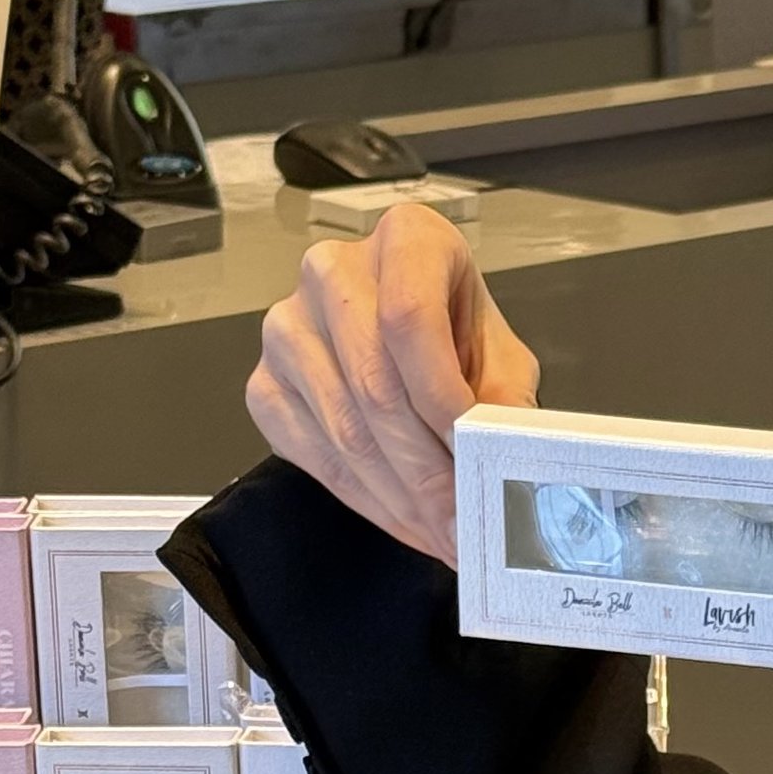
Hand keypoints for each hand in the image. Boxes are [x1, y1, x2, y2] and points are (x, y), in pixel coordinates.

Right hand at [248, 204, 538, 563]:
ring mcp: (287, 327)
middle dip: (428, 472)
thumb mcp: (499, 354)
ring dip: (402, 498)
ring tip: (446, 534)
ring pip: (346, 431)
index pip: (409, 321)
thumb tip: (508, 461)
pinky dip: (368, 500)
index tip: (475, 458)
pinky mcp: (264, 383)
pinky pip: (314, 456)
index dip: (443, 399)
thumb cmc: (458, 332)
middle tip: (466, 524)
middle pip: (375, 386)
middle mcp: (333, 271)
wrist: (406, 328)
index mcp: (405, 239)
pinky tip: (407, 521)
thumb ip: (505, 399)